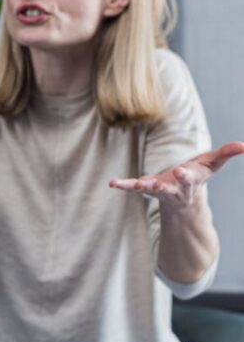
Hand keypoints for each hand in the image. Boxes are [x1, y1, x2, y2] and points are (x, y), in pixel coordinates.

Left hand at [110, 142, 243, 207]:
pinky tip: (112, 183)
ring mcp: (158, 190)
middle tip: (157, 184)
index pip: (189, 179)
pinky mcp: (145, 187)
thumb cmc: (198, 175)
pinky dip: (123, 185)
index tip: (182, 170)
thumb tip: (243, 145)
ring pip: (149, 190)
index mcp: (190, 182)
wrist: (184, 196)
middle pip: (170, 188)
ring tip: (132, 185)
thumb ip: (226, 154)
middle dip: (164, 185)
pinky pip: (132, 186)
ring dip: (141, 187)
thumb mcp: (213, 164)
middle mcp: (173, 189)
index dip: (186, 176)